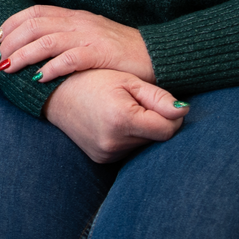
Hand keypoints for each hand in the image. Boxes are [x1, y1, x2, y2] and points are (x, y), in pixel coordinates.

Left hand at [0, 5, 152, 82]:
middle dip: (11, 42)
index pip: (34, 12)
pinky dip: (51, 68)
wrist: (156, 54)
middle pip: (34, 25)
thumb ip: (67, 36)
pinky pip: (70, 59)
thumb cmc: (121, 50)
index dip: (11, 24)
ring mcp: (89, 37)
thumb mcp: (90, 35)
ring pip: (46, 41)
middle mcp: (78, 23)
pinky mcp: (101, 54)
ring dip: (23, 55)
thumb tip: (35, 46)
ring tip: (9, 67)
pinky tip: (39, 78)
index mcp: (74, 16)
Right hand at [40, 69, 187, 163]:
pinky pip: (128, 150)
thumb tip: (184, 111)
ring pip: (144, 145)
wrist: (54, 93)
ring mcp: (106, 153)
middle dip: (154, 122)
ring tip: (121, 111)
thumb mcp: (126, 81)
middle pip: (157, 138)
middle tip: (135, 103)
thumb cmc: (92, 79)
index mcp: (122, 119)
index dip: (171, 115)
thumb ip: (158, 97)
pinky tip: (113, 122)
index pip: (169, 129)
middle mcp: (113, 142)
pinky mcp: (101, 159)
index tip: (160, 102)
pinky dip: (128, 138)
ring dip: (141, 131)